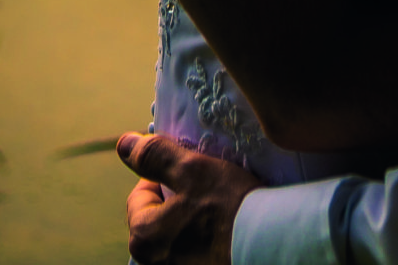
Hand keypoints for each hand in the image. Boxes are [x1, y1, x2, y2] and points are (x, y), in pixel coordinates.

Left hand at [119, 131, 261, 264]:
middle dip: (177, 203)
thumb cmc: (231, 208)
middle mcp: (154, 264)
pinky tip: (226, 234)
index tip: (190, 173)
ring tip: (220, 212)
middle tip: (207, 192)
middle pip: (158, 220)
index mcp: (143, 238)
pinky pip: (196, 254)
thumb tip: (124, 145)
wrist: (272, 248)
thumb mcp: (192, 171)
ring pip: (178, 238)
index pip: (140, 195)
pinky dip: (207, 243)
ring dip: (192, 223)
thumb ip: (155, 156)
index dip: (164, 177)